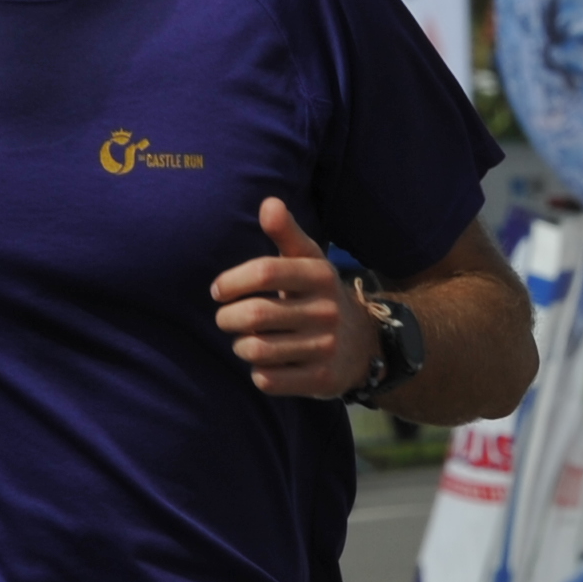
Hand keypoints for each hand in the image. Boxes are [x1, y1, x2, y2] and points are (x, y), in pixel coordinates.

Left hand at [210, 198, 377, 400]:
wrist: (364, 344)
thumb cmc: (318, 295)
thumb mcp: (308, 261)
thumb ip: (286, 233)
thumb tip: (268, 202)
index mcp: (319, 275)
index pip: (265, 272)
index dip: (231, 281)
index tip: (218, 291)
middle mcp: (326, 310)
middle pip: (254, 315)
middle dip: (227, 318)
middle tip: (225, 319)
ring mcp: (325, 347)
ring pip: (257, 350)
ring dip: (241, 346)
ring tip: (245, 341)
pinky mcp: (322, 379)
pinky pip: (269, 379)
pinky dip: (258, 372)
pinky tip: (265, 363)